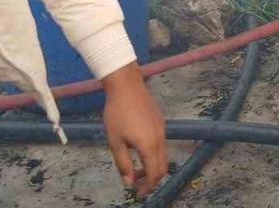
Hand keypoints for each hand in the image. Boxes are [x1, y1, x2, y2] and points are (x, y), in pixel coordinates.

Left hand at [101, 63, 166, 196]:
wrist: (126, 85)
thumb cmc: (117, 113)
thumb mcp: (115, 141)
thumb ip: (123, 164)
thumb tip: (129, 182)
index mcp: (149, 146)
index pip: (154, 174)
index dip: (147, 187)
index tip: (137, 193)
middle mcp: (160, 139)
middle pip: (163, 167)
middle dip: (152, 180)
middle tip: (137, 184)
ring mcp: (162, 130)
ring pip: (163, 156)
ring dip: (153, 167)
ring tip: (137, 169)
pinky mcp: (160, 122)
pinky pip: (162, 144)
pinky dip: (154, 155)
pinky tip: (140, 151)